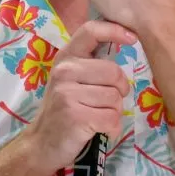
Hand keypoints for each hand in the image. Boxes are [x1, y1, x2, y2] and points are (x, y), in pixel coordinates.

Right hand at [23, 20, 135, 173]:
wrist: (42, 145)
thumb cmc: (65, 108)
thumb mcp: (72, 78)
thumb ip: (93, 62)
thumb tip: (128, 39)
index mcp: (66, 57)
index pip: (91, 31)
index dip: (115, 30)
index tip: (132, 39)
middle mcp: (64, 71)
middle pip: (114, 72)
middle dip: (119, 90)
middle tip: (108, 101)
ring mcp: (67, 94)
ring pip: (115, 98)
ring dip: (114, 111)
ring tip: (97, 116)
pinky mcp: (75, 117)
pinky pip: (112, 118)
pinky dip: (112, 128)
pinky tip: (99, 129)